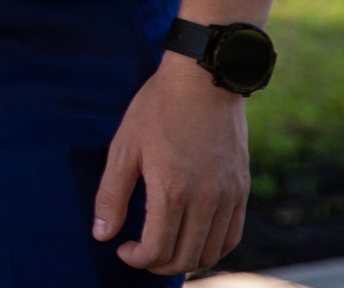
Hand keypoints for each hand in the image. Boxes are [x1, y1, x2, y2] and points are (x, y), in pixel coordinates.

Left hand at [92, 53, 249, 274]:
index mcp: (171, 189)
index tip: (124, 249)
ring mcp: (228, 195)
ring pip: (210, 252)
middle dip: (157, 265)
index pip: (157, 249)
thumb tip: (102, 234)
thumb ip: (112, 195)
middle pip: (184, 257)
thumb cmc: (158, 108)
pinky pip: (232, 236)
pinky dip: (213, 249)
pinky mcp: (241, 189)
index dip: (136, 259)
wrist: (203, 79)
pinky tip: (195, 241)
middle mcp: (205, 198)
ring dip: (185, 260)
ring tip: (166, 249)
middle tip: (141, 253)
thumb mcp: (124, 146)